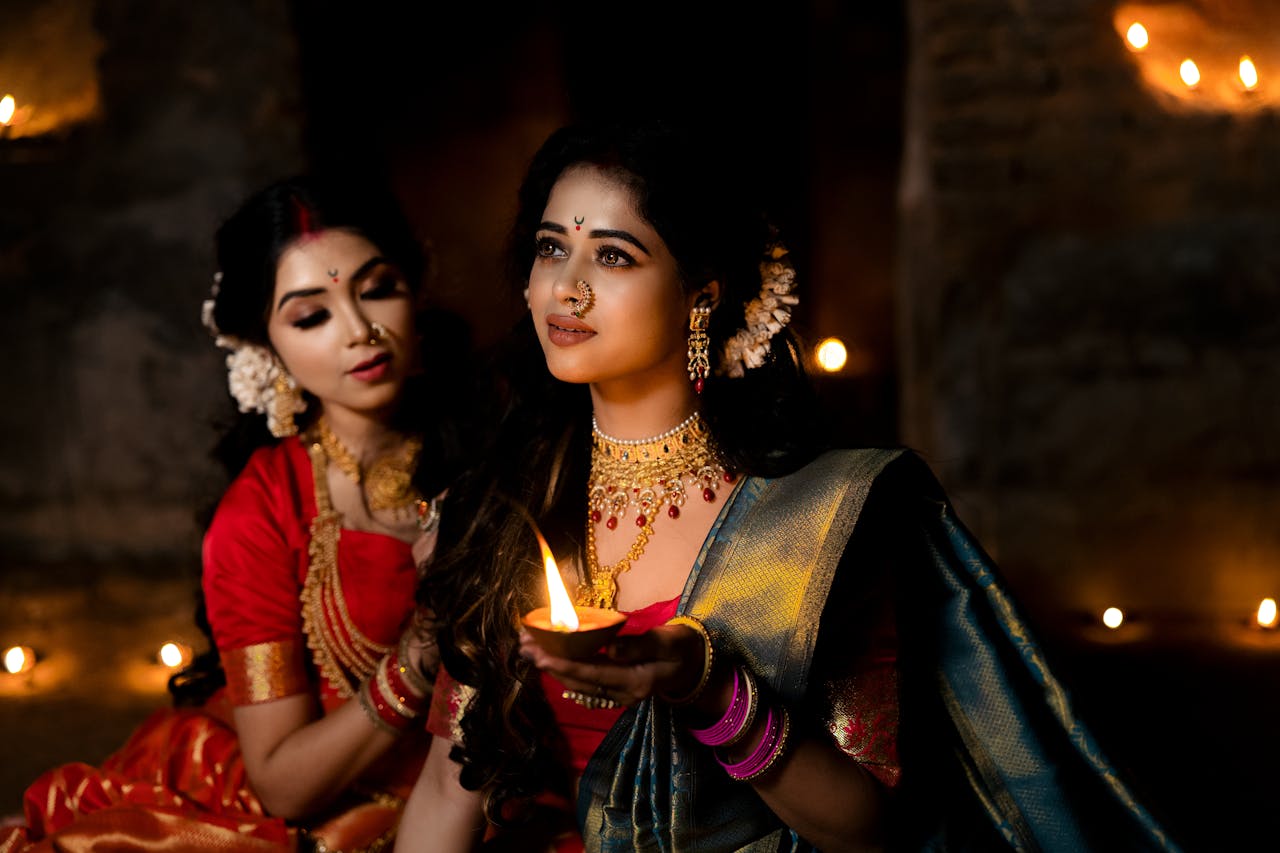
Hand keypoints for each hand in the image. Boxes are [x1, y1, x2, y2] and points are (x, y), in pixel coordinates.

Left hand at [518, 624, 704, 707]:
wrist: (696, 666)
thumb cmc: (683, 649)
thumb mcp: (669, 642)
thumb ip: (640, 645)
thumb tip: (610, 647)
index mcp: (637, 682)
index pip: (594, 674)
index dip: (565, 664)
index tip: (541, 654)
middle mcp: (624, 693)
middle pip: (579, 681)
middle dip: (550, 665)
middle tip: (524, 646)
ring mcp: (618, 695)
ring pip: (578, 683)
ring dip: (552, 667)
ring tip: (529, 649)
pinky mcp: (615, 689)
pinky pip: (585, 682)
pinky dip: (565, 669)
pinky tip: (548, 659)